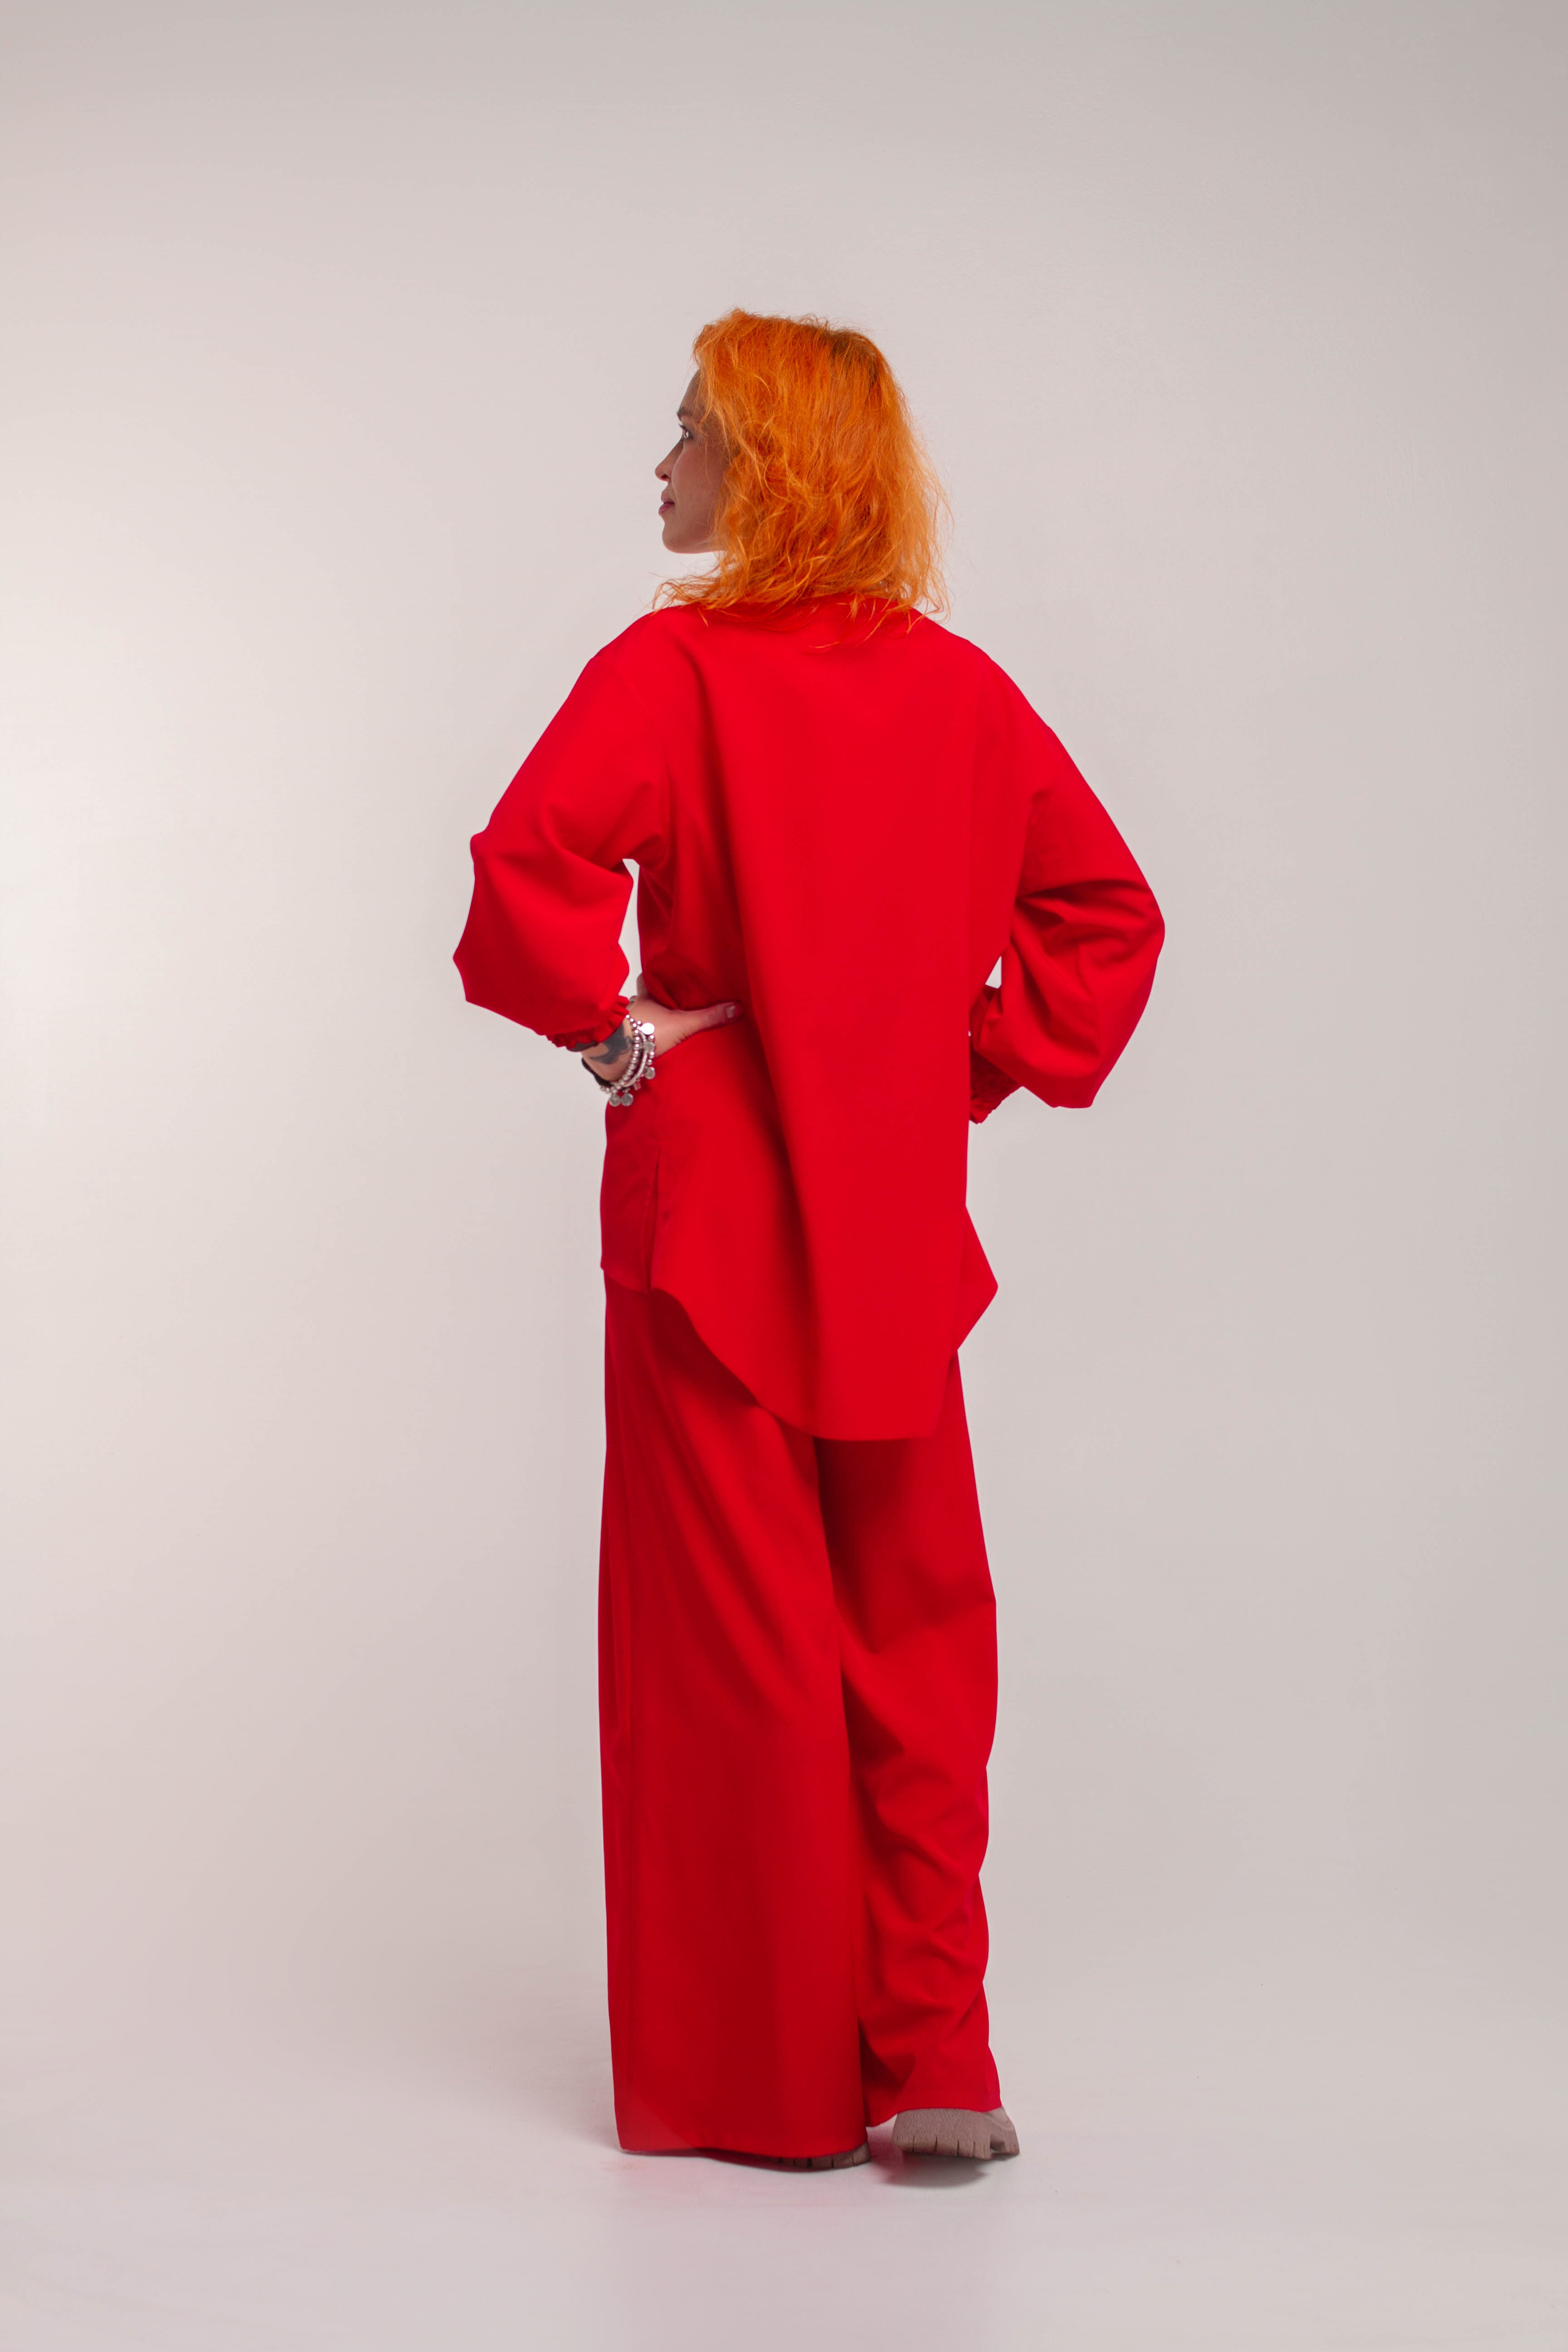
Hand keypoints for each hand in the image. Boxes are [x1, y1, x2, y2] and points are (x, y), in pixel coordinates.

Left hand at [583, 975, 742, 1083]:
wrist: (618, 1054)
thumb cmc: (646, 1033)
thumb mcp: (683, 1024)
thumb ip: (708, 1018)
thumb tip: (736, 1008)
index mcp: (646, 998)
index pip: (648, 979)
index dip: (655, 976)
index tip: (664, 974)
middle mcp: (633, 1010)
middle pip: (642, 1000)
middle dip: (652, 1002)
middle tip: (667, 1004)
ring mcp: (625, 1027)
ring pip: (636, 1020)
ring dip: (646, 1023)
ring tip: (661, 1027)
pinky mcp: (621, 1045)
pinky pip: (631, 1039)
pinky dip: (638, 1042)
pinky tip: (649, 1048)